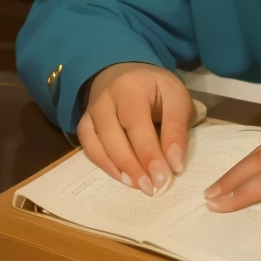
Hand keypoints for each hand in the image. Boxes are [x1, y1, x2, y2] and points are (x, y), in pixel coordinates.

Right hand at [77, 62, 191, 196]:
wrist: (124, 72)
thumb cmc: (155, 88)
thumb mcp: (175, 96)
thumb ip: (176, 127)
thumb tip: (174, 164)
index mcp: (131, 85)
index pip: (137, 122)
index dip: (150, 151)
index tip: (165, 175)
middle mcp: (106, 97)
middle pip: (113, 133)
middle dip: (133, 164)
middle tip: (151, 188)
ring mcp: (91, 109)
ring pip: (97, 141)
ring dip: (117, 167)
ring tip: (137, 185)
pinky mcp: (84, 122)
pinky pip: (87, 146)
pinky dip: (102, 164)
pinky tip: (120, 177)